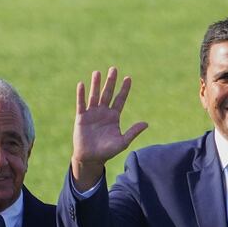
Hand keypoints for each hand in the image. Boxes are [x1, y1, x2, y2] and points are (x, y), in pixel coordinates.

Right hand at [69, 67, 148, 190]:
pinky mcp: (81, 117)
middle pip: (108, 94)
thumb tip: (146, 123)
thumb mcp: (122, 142)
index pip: (120, 99)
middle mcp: (103, 112)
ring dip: (96, 84)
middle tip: (113, 69)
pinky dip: (81, 94)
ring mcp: (92, 113)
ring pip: (94, 95)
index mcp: (114, 116)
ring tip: (97, 73)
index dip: (124, 89)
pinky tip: (82, 84)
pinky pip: (81, 103)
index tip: (128, 78)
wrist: (91, 158)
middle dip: (111, 82)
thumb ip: (133, 132)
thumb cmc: (107, 151)